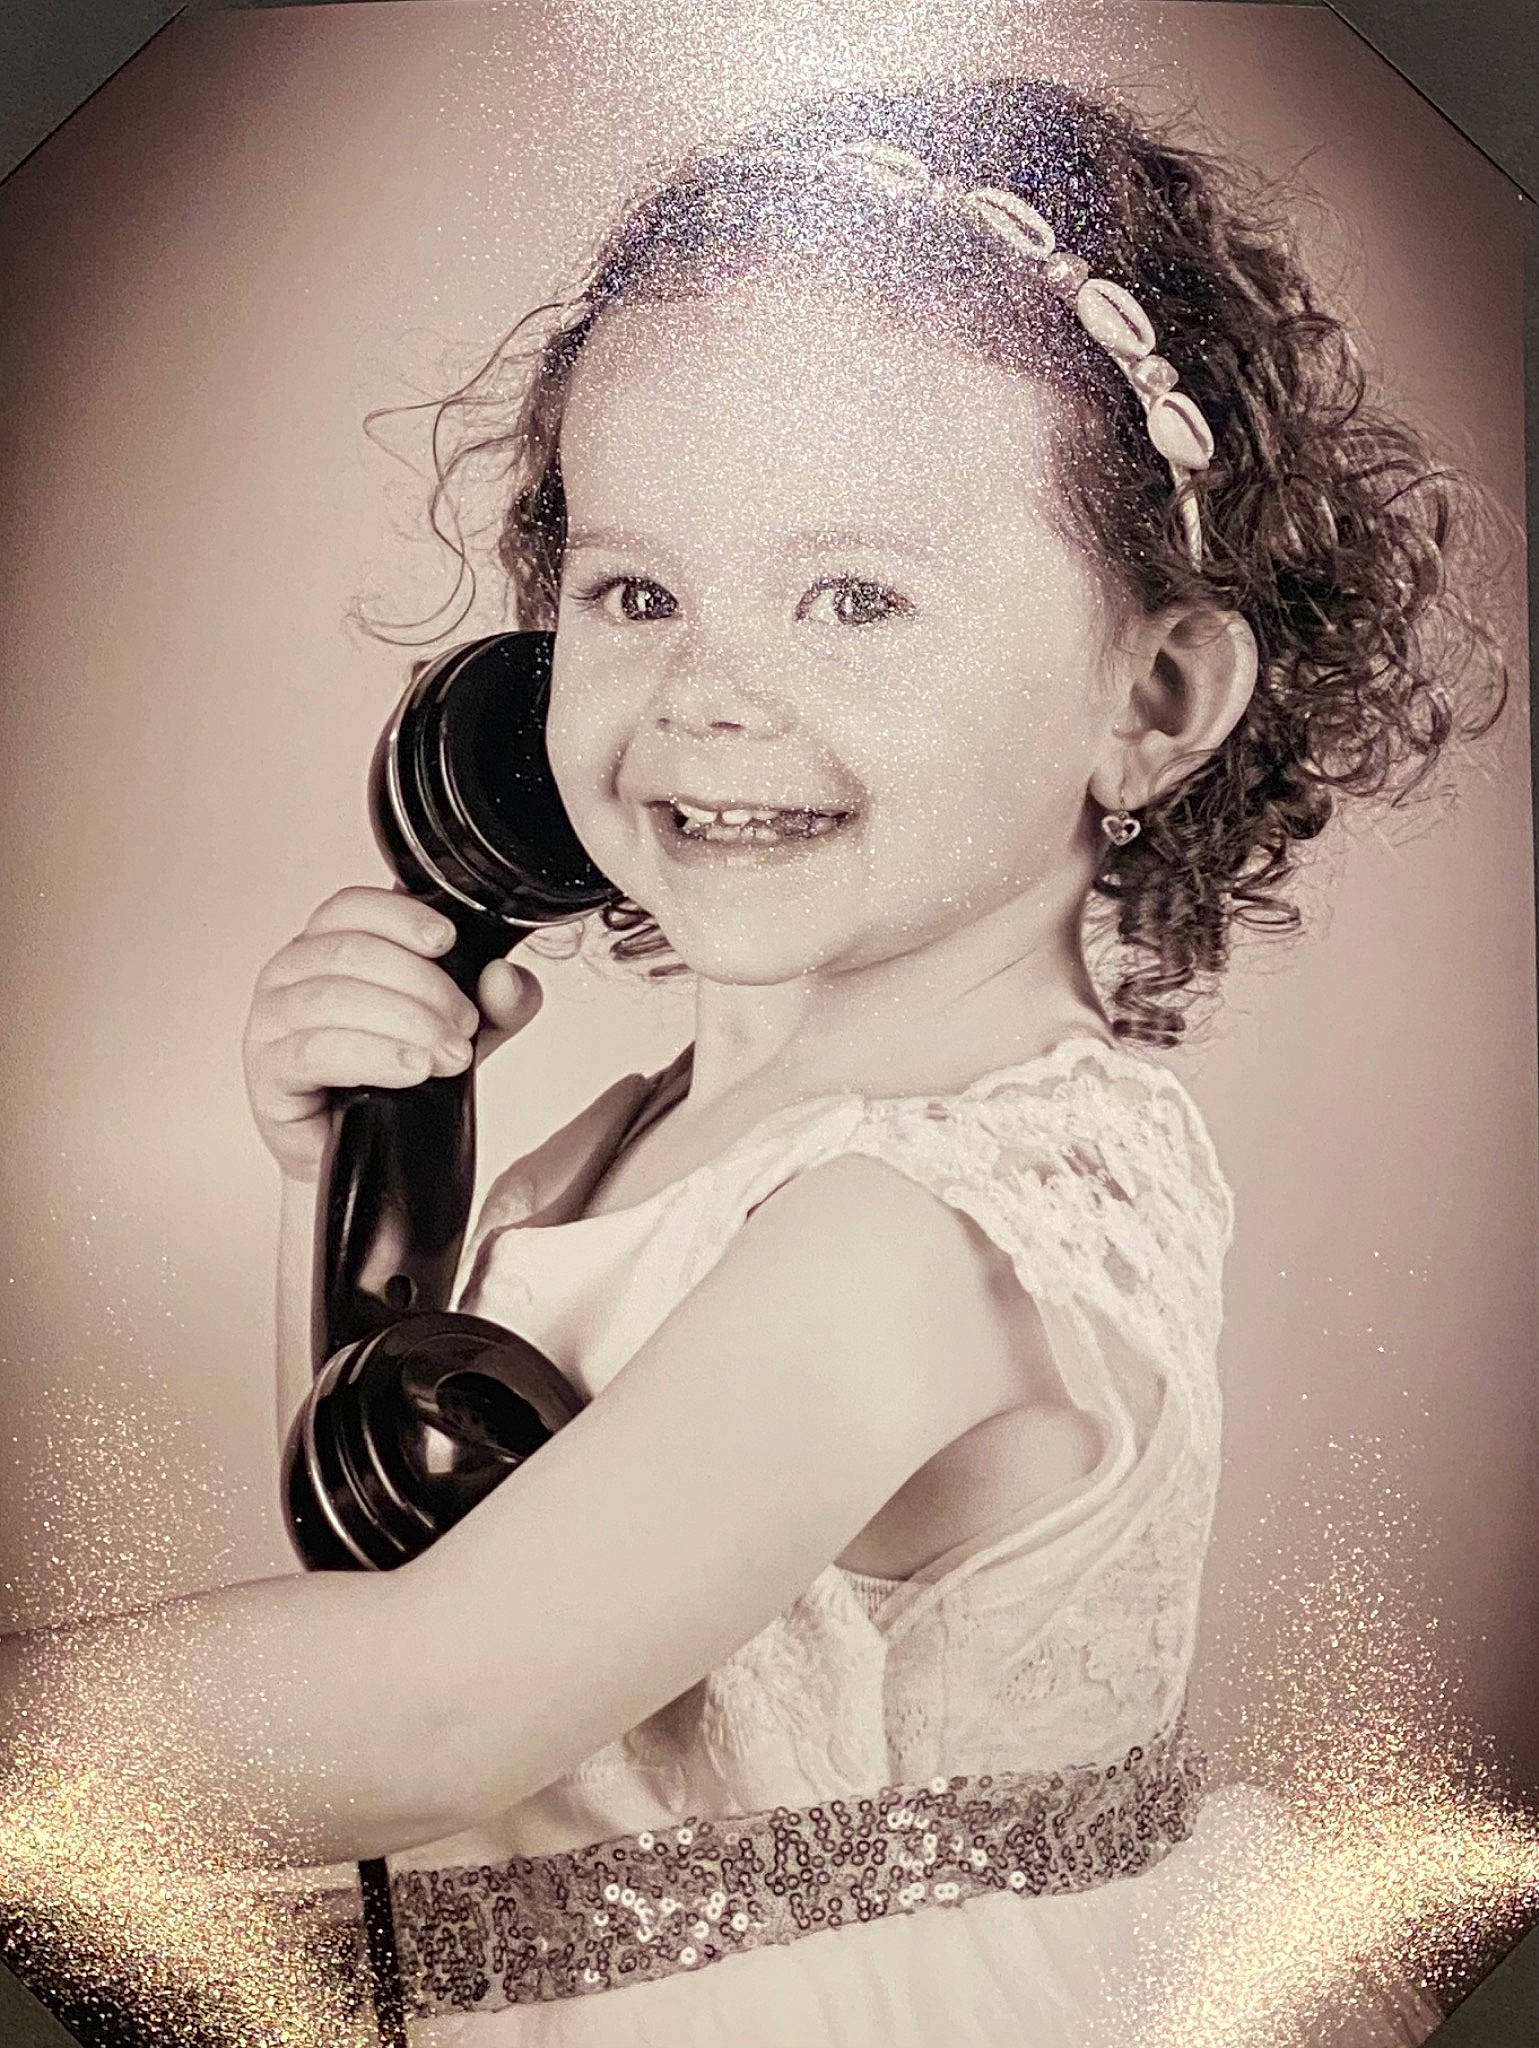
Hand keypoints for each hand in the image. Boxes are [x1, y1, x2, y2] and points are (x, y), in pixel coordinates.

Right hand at [242, 886, 543, 1181]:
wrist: (373, 1152)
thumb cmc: (400, 1077)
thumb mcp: (463, 1029)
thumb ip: (497, 1001)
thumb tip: (506, 978)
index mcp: (328, 945)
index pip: (352, 906)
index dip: (401, 917)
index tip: (447, 942)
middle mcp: (291, 973)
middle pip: (350, 951)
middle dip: (421, 985)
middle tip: (463, 1023)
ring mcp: (271, 1021)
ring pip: (332, 998)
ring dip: (404, 1021)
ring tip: (448, 1054)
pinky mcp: (268, 1073)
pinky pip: (314, 1051)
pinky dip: (373, 1055)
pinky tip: (411, 1067)